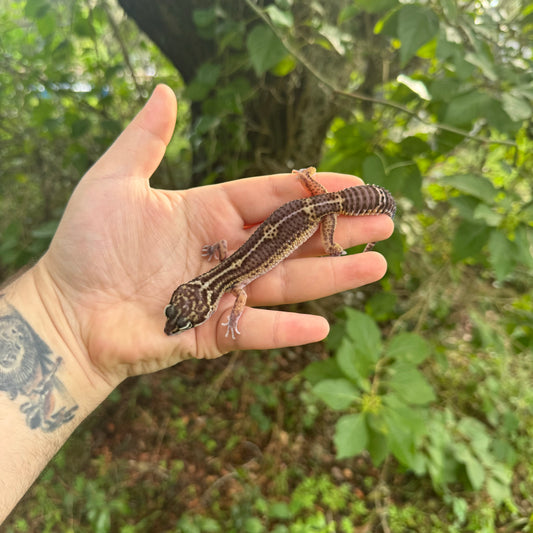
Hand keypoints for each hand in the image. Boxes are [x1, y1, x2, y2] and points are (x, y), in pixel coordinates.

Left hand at [37, 84, 392, 385]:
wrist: (66, 311)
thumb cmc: (84, 246)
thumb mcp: (112, 182)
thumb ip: (144, 140)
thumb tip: (164, 92)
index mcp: (208, 212)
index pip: (272, 196)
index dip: (313, 190)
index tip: (354, 184)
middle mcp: (225, 252)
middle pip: (292, 239)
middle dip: (338, 230)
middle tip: (384, 221)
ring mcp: (224, 293)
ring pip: (286, 283)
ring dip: (331, 276)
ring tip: (377, 264)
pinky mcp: (213, 332)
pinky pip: (256, 331)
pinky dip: (286, 331)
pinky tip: (323, 326)